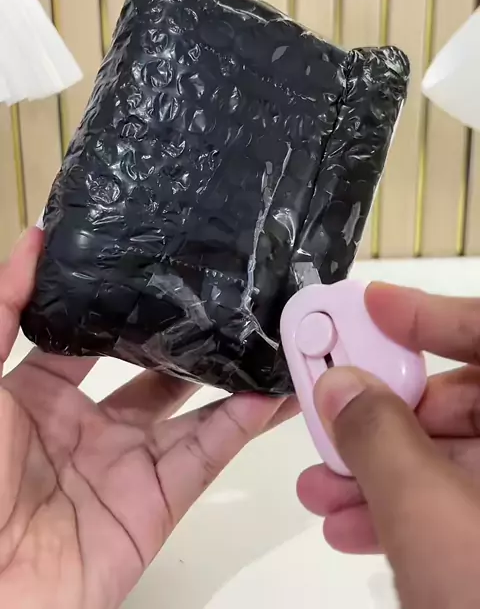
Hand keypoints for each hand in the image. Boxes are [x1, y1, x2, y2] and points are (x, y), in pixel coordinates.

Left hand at [0, 229, 296, 608]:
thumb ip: (3, 309)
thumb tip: (34, 237)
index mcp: (43, 395)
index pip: (98, 338)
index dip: (131, 306)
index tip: (171, 267)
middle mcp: (91, 425)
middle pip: (155, 373)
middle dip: (192, 340)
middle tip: (236, 296)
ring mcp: (127, 465)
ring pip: (194, 413)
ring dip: (234, 379)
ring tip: (272, 336)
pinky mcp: (156, 504)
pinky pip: (206, 456)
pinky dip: (241, 424)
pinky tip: (271, 389)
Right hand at [297, 283, 479, 608]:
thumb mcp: (429, 516)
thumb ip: (377, 437)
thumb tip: (340, 384)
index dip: (433, 315)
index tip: (372, 308)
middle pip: (470, 403)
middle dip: (389, 415)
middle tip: (331, 419)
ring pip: (461, 461)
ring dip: (387, 471)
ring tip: (322, 494)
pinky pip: (468, 506)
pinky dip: (413, 510)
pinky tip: (358, 531)